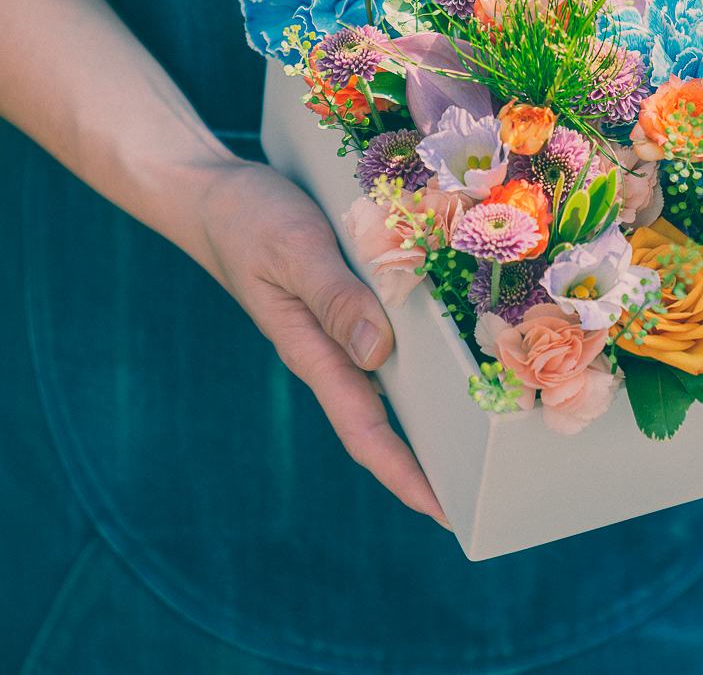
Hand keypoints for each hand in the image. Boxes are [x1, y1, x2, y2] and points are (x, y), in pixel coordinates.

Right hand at [191, 158, 446, 527]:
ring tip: (481, 443)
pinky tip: (456, 362)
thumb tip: (377, 353)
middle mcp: (330, 349)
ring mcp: (337, 328)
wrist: (215, 195)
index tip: (443, 511)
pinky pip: (389, 342)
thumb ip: (333, 297)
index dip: (402, 473)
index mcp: (312, 349)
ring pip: (388, 384)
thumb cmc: (252, 220)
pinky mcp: (345, 301)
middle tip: (483, 492)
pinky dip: (423, 361)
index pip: (363, 428)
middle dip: (424, 461)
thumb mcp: (295, 249)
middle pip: (380, 421)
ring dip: (429, 414)